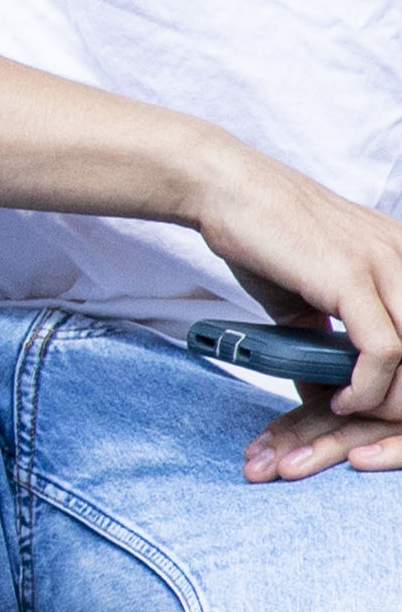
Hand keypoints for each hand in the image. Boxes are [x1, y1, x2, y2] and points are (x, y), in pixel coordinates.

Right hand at [183, 145, 401, 466]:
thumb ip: (323, 344)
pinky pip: (382, 350)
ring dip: (388, 398)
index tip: (381, 408)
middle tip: (373, 421)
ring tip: (354, 414)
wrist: (225, 191)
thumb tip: (327, 394)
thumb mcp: (303, 300)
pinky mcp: (353, 277)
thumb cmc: (261, 238)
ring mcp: (384, 264)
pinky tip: (339, 399)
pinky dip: (365, 386)